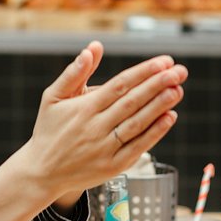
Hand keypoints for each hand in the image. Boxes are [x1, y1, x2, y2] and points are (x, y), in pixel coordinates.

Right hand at [24, 41, 187, 197]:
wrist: (41, 173)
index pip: (120, 85)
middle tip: (180, 71)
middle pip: (133, 102)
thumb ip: (74, 72)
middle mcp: (96, 127)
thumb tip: (93, 47)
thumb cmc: (49, 130)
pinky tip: (170, 117)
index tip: (164, 61)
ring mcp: (105, 148)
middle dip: (158, 85)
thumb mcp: (52, 97)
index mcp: (84, 108)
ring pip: (137, 123)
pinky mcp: (113, 167)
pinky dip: (155, 133)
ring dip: (160, 106)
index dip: (144, 72)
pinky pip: (138, 147)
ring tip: (178, 89)